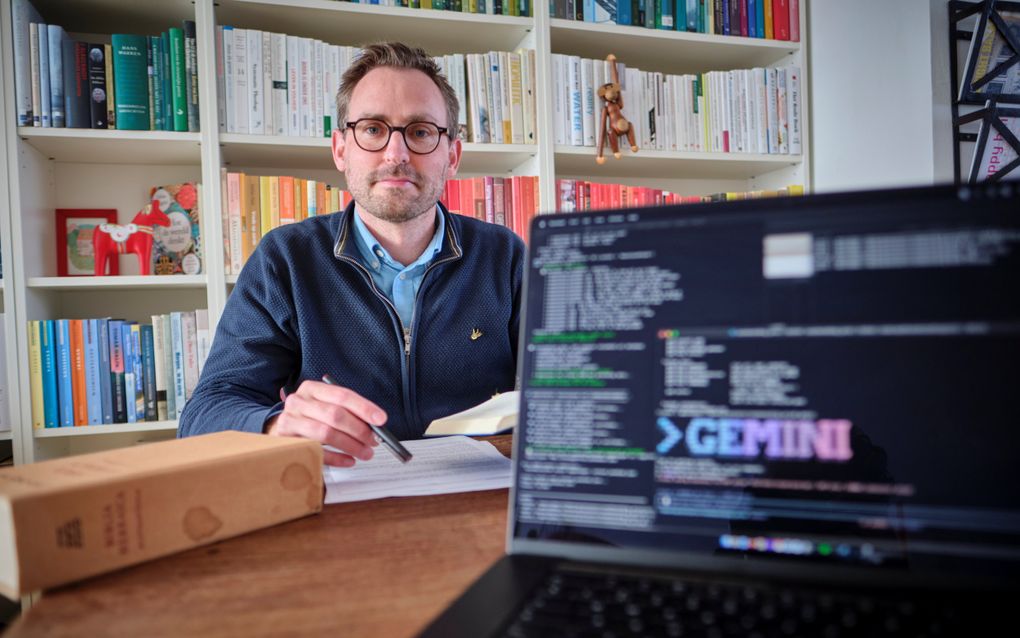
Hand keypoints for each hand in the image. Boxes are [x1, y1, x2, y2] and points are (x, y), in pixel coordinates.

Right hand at [264, 379, 386, 466]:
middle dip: (359, 429)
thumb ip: (348, 411)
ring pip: (326, 433)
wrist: (279, 429)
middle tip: (374, 440)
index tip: (381, 420)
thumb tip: (375, 424)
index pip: (342, 395)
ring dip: (351, 445)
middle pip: (335, 415)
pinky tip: (350, 460)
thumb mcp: (325, 406)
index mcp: (311, 389)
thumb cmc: (310, 417)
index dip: (364, 408)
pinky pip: (317, 452)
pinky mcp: (287, 443)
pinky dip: (337, 458)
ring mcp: (290, 422)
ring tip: (365, 453)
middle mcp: (298, 402)